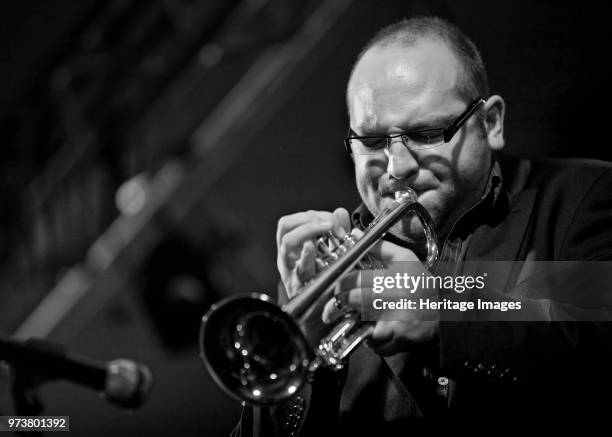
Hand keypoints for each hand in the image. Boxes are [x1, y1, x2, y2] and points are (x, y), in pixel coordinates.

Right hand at [276, 208, 350, 298]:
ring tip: (326, 229)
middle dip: (310, 219)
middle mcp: (287, 256)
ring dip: (308, 231)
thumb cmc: (323, 282)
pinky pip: (300, 270)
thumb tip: (340, 212)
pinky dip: (307, 257)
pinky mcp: (299, 287)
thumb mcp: (331, 252)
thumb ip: (337, 231)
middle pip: (286, 226)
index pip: (293, 220)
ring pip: (288, 243)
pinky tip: (314, 249)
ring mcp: (290, 270)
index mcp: (292, 247)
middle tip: (330, 225)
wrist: (319, 316)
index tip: (334, 221)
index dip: (312, 215)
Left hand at [322, 233, 438, 355]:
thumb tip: (355, 235)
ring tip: (354, 318)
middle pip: (351, 301)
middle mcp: (391, 300)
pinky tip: (373, 331)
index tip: (338, 288)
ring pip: (358, 324)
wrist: (446, 311)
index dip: (341, 284)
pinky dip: (370, 340)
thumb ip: (380, 247)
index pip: (354, 280)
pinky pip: (373, 343)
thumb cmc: (422, 284)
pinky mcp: (397, 340)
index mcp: (391, 278)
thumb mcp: (404, 259)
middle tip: (338, 304)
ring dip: (353, 323)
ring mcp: (394, 322)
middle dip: (340, 303)